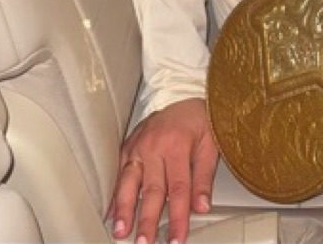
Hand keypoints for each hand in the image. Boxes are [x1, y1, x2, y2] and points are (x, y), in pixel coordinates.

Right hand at [109, 97, 217, 243]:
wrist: (182, 94)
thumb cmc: (199, 120)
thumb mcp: (211, 144)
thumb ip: (204, 177)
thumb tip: (201, 207)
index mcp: (177, 145)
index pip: (178, 189)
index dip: (178, 217)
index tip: (177, 239)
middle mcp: (154, 147)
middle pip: (151, 190)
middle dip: (147, 220)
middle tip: (144, 242)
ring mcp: (138, 147)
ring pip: (129, 182)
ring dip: (124, 209)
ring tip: (120, 231)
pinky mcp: (127, 147)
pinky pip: (119, 174)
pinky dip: (115, 195)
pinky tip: (111, 213)